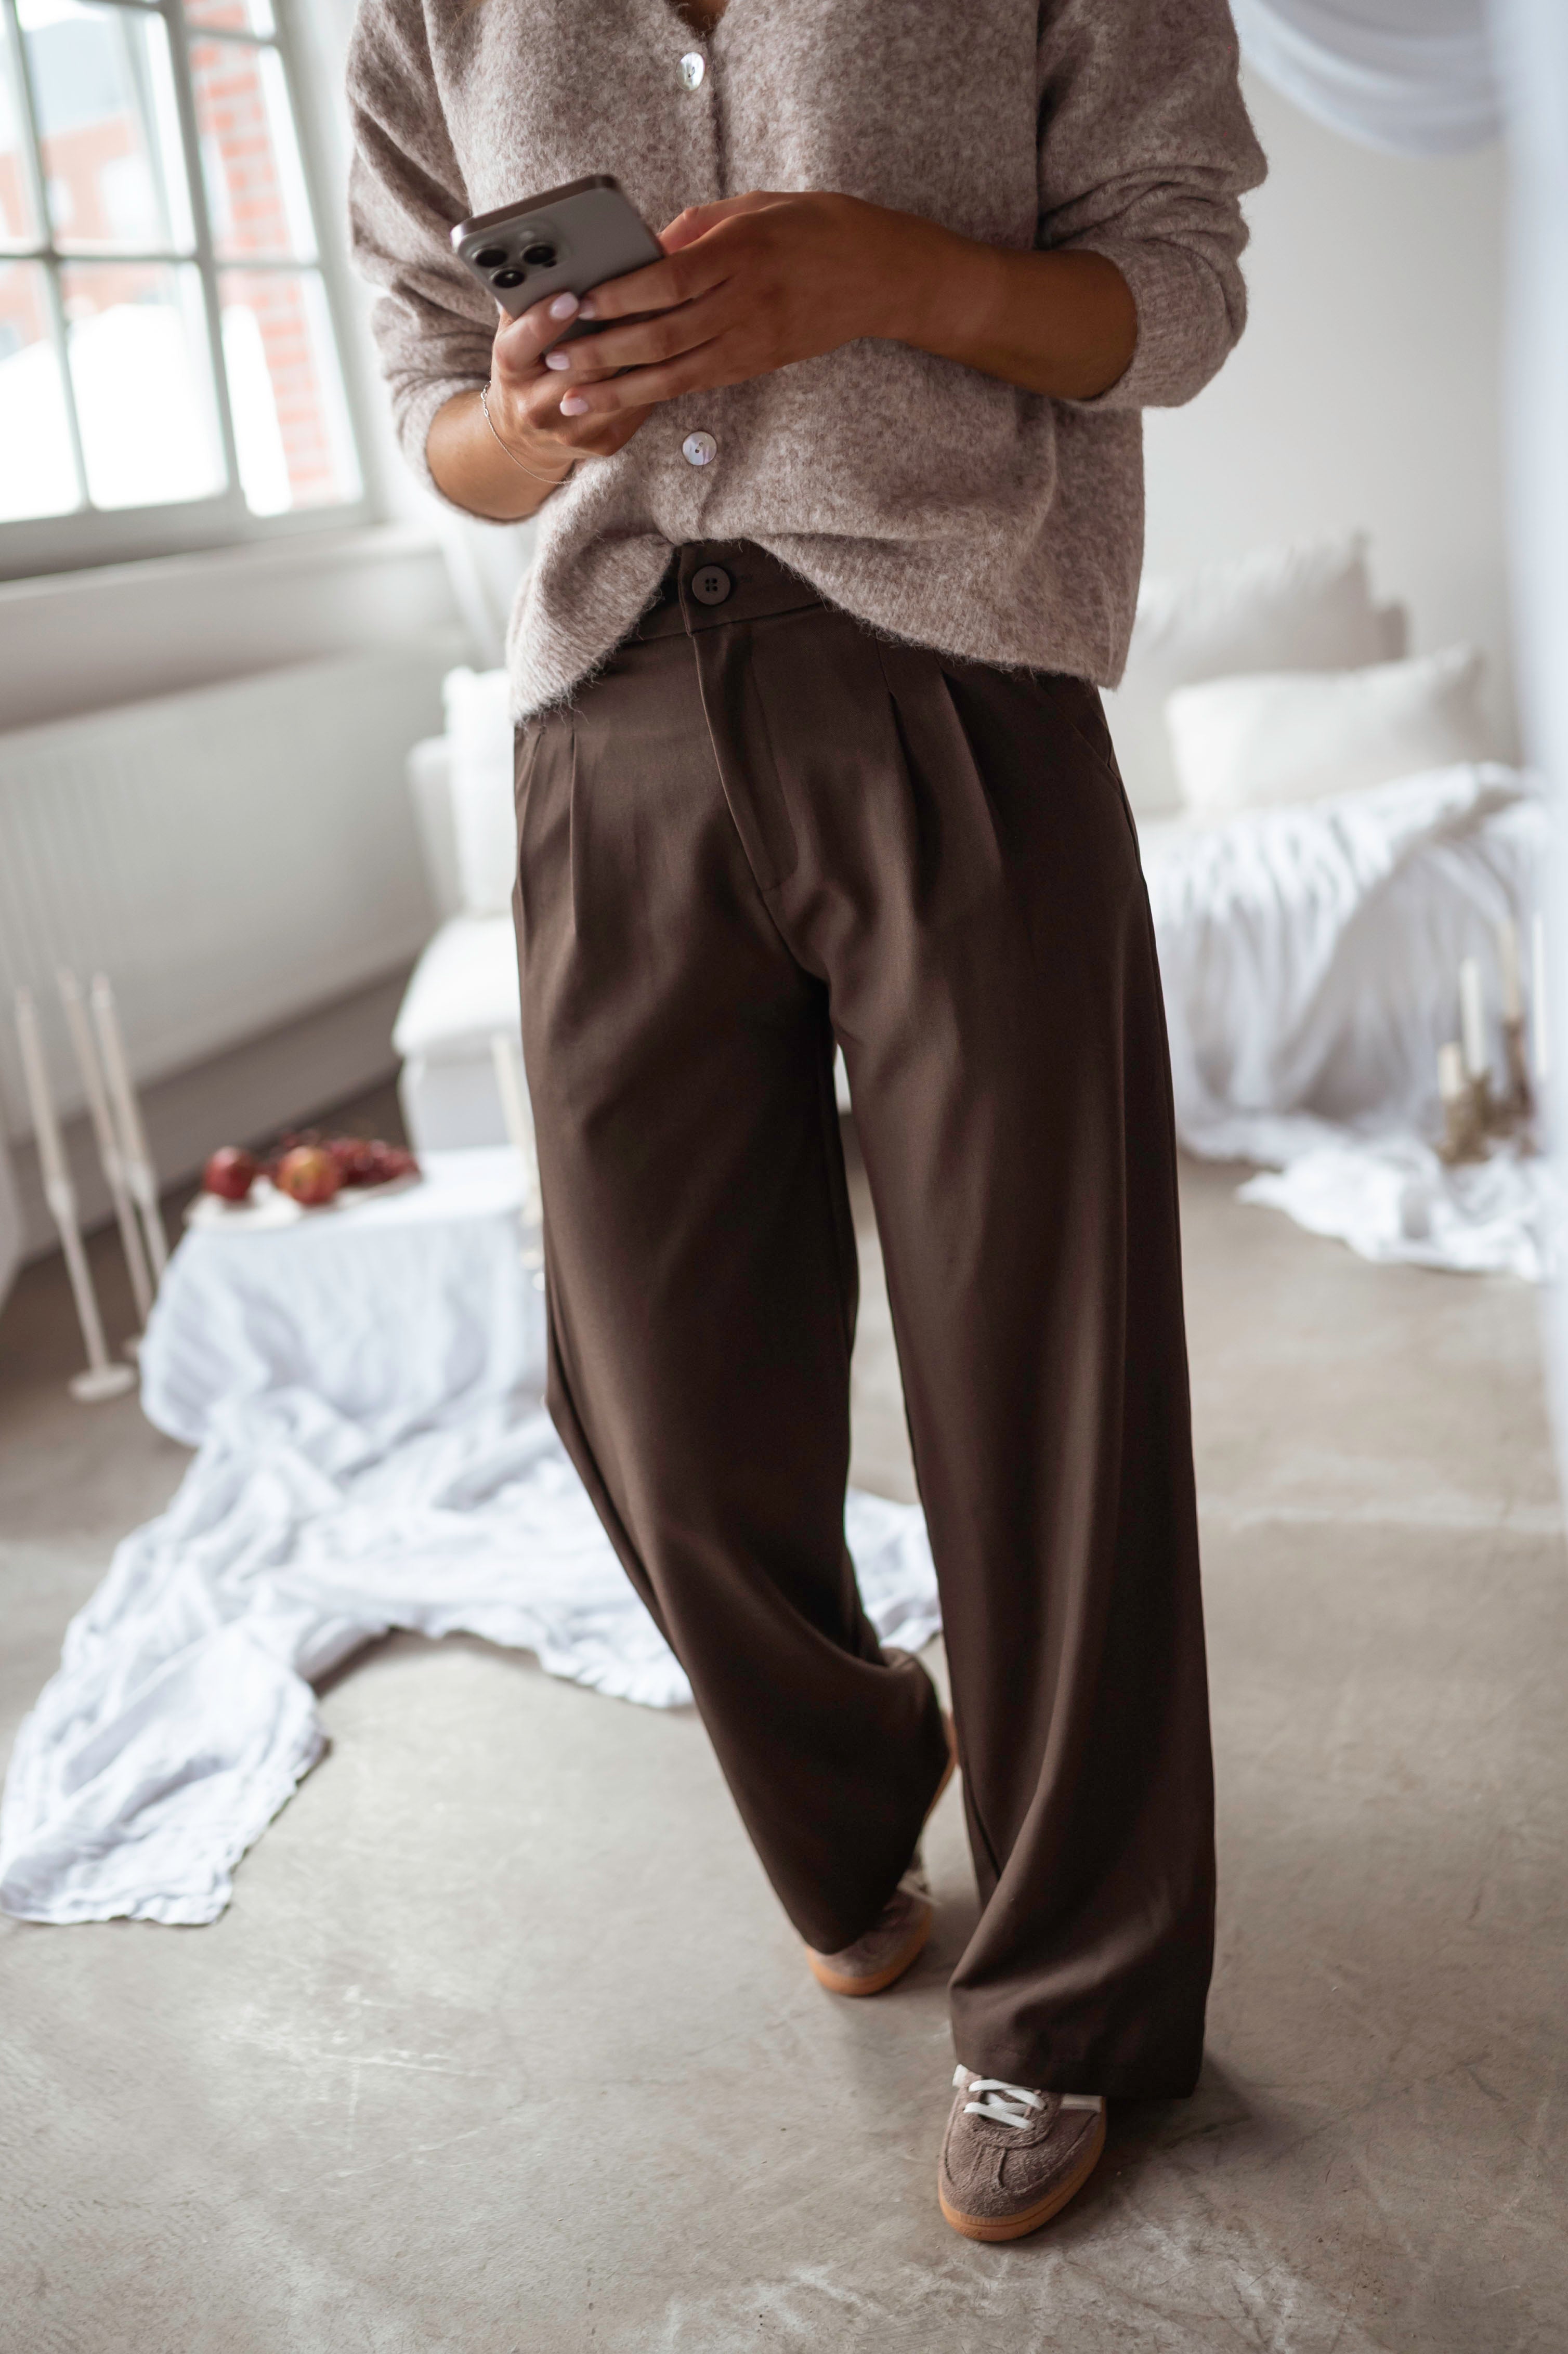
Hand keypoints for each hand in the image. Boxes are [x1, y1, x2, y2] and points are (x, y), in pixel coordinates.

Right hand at [484, 284, 658, 471]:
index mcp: (510, 370)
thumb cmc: (527, 365)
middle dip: (616, 329)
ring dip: (645, 353)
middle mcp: (535, 407)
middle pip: (584, 367)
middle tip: (646, 293)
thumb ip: (527, 299)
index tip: (571, 297)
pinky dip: (655, 376)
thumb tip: (552, 258)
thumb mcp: (514, 331)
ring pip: (618, 388)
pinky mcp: (602, 443)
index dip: (546, 320)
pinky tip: (671, 351)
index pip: (522, 343)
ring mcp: (570, 431)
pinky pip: (637, 406)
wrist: (526, 434)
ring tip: (668, 316)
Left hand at [543, 192, 936, 418]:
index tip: (576, 300)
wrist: (882, 275)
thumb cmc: (818, 227)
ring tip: (574, 397)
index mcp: (742, 253)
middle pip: (663, 334)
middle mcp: (746, 302)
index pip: (669, 280)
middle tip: (556, 356)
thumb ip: (698, 227)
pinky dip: (655, 394)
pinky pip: (699, 383)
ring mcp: (753, 340)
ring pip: (676, 373)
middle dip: (605, 349)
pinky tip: (622, 400)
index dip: (619, 295)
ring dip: (620, 388)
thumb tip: (645, 249)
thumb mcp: (757, 206)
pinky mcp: (758, 363)